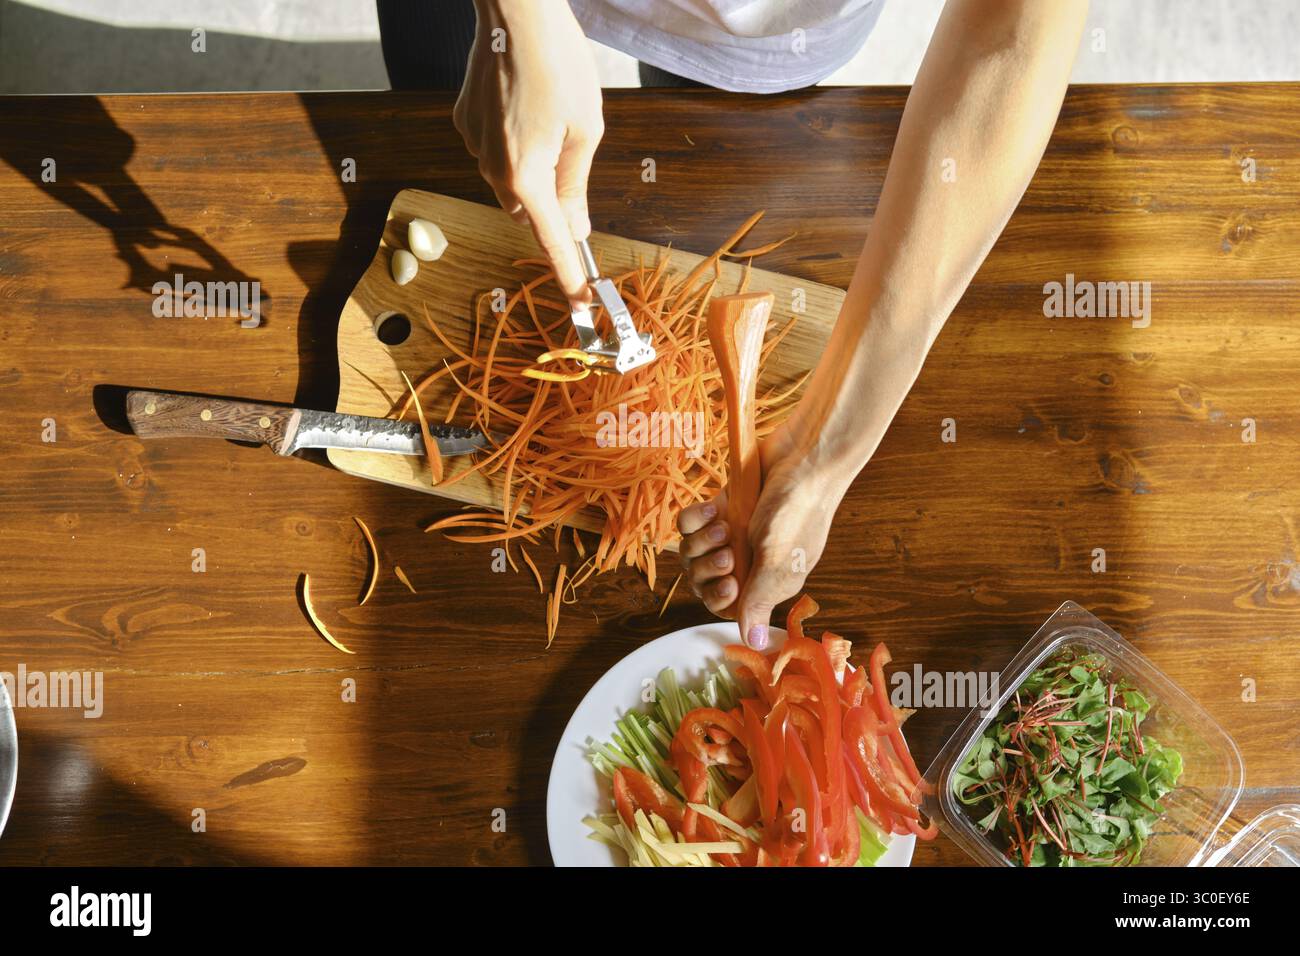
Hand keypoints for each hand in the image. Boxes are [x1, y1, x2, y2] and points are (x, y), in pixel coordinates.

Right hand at [455, 0, 602, 307]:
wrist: (514, 10)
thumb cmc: (558, 63)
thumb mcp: (585, 129)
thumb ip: (576, 185)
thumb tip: (575, 226)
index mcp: (527, 175)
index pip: (552, 240)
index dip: (568, 274)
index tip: (580, 305)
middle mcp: (492, 167)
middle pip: (528, 211)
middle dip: (551, 207)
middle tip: (574, 177)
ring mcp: (473, 144)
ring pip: (510, 182)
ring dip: (532, 171)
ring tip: (552, 120)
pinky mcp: (464, 122)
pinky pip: (493, 151)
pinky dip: (513, 144)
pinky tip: (527, 106)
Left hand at [677, 423, 850, 648]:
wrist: (803, 454)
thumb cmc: (799, 510)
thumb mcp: (779, 561)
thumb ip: (760, 601)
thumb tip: (755, 644)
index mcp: (767, 581)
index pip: (726, 605)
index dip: (719, 597)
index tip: (730, 581)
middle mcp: (747, 560)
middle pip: (704, 581)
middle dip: (708, 569)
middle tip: (728, 551)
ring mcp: (732, 533)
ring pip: (692, 553)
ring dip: (701, 543)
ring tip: (724, 527)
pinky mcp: (721, 507)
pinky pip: (689, 523)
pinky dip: (695, 518)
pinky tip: (714, 508)